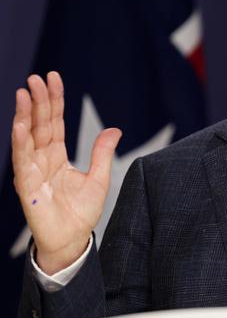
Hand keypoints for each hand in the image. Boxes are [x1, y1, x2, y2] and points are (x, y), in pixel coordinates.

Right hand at [11, 72, 121, 274]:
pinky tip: (20, 126)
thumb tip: (115, 130)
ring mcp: (33, 171)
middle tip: (36, 78)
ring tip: (25, 93)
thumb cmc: (81, 212)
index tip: (53, 78)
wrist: (73, 240)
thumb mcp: (100, 178)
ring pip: (27, 138)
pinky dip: (21, 143)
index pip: (54, 122)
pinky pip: (22, 162)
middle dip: (38, 101)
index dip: (54, 100)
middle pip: (39, 124)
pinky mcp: (27, 187)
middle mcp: (42, 159)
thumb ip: (103, 153)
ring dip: (25, 115)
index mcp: (57, 155)